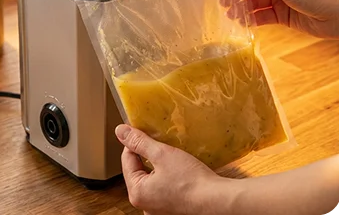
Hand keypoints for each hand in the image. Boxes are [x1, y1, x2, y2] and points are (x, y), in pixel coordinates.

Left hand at [115, 124, 234, 215]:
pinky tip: (178, 169)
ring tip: (170, 155)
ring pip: (151, 178)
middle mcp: (145, 205)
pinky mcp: (171, 208)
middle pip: (138, 170)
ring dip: (158, 165)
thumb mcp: (162, 154)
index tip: (143, 132)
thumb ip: (139, 142)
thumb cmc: (192, 181)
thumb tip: (120, 132)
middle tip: (160, 143)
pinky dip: (167, 176)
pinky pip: (162, 187)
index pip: (127, 159)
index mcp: (137, 193)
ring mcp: (158, 209)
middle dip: (147, 155)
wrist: (217, 200)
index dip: (135, 142)